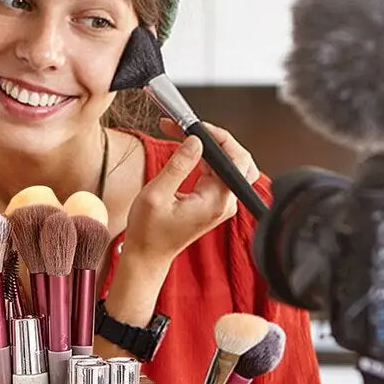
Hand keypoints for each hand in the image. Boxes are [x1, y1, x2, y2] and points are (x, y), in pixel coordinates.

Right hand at [124, 119, 258, 262]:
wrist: (147, 255)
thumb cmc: (148, 232)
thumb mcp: (156, 195)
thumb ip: (178, 165)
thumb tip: (195, 141)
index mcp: (216, 201)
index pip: (236, 158)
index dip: (218, 137)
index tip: (194, 128)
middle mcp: (224, 202)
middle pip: (235, 157)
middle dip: (212, 138)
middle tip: (185, 128)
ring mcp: (220, 202)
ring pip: (225, 162)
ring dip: (206, 145)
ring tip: (179, 133)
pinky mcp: (213, 200)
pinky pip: (215, 171)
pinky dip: (202, 157)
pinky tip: (184, 149)